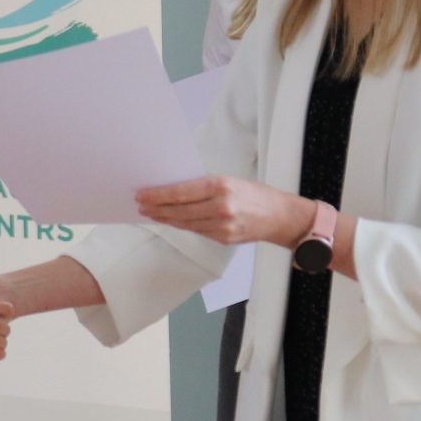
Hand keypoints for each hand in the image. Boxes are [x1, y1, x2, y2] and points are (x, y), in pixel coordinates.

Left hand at [135, 176, 308, 247]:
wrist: (279, 216)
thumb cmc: (254, 194)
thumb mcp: (229, 181)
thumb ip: (203, 187)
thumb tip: (174, 190)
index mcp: (221, 187)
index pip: (181, 192)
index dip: (158, 195)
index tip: (143, 194)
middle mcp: (220, 208)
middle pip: (179, 210)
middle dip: (157, 208)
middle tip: (141, 205)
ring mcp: (221, 226)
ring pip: (185, 223)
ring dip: (165, 218)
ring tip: (151, 213)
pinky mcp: (223, 239)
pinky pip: (196, 231)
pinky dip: (181, 225)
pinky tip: (171, 220)